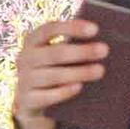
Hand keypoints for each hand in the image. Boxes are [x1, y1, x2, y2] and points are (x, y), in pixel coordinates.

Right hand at [7, 14, 108, 128]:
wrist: (31, 99)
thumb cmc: (53, 68)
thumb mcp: (56, 53)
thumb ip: (72, 45)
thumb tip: (100, 43)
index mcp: (32, 40)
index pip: (49, 29)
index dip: (72, 28)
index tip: (95, 29)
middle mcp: (25, 58)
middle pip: (55, 53)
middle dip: (81, 51)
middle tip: (104, 50)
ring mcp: (24, 80)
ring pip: (53, 75)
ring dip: (79, 72)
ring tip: (100, 70)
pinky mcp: (27, 100)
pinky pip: (47, 96)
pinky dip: (64, 91)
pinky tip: (79, 87)